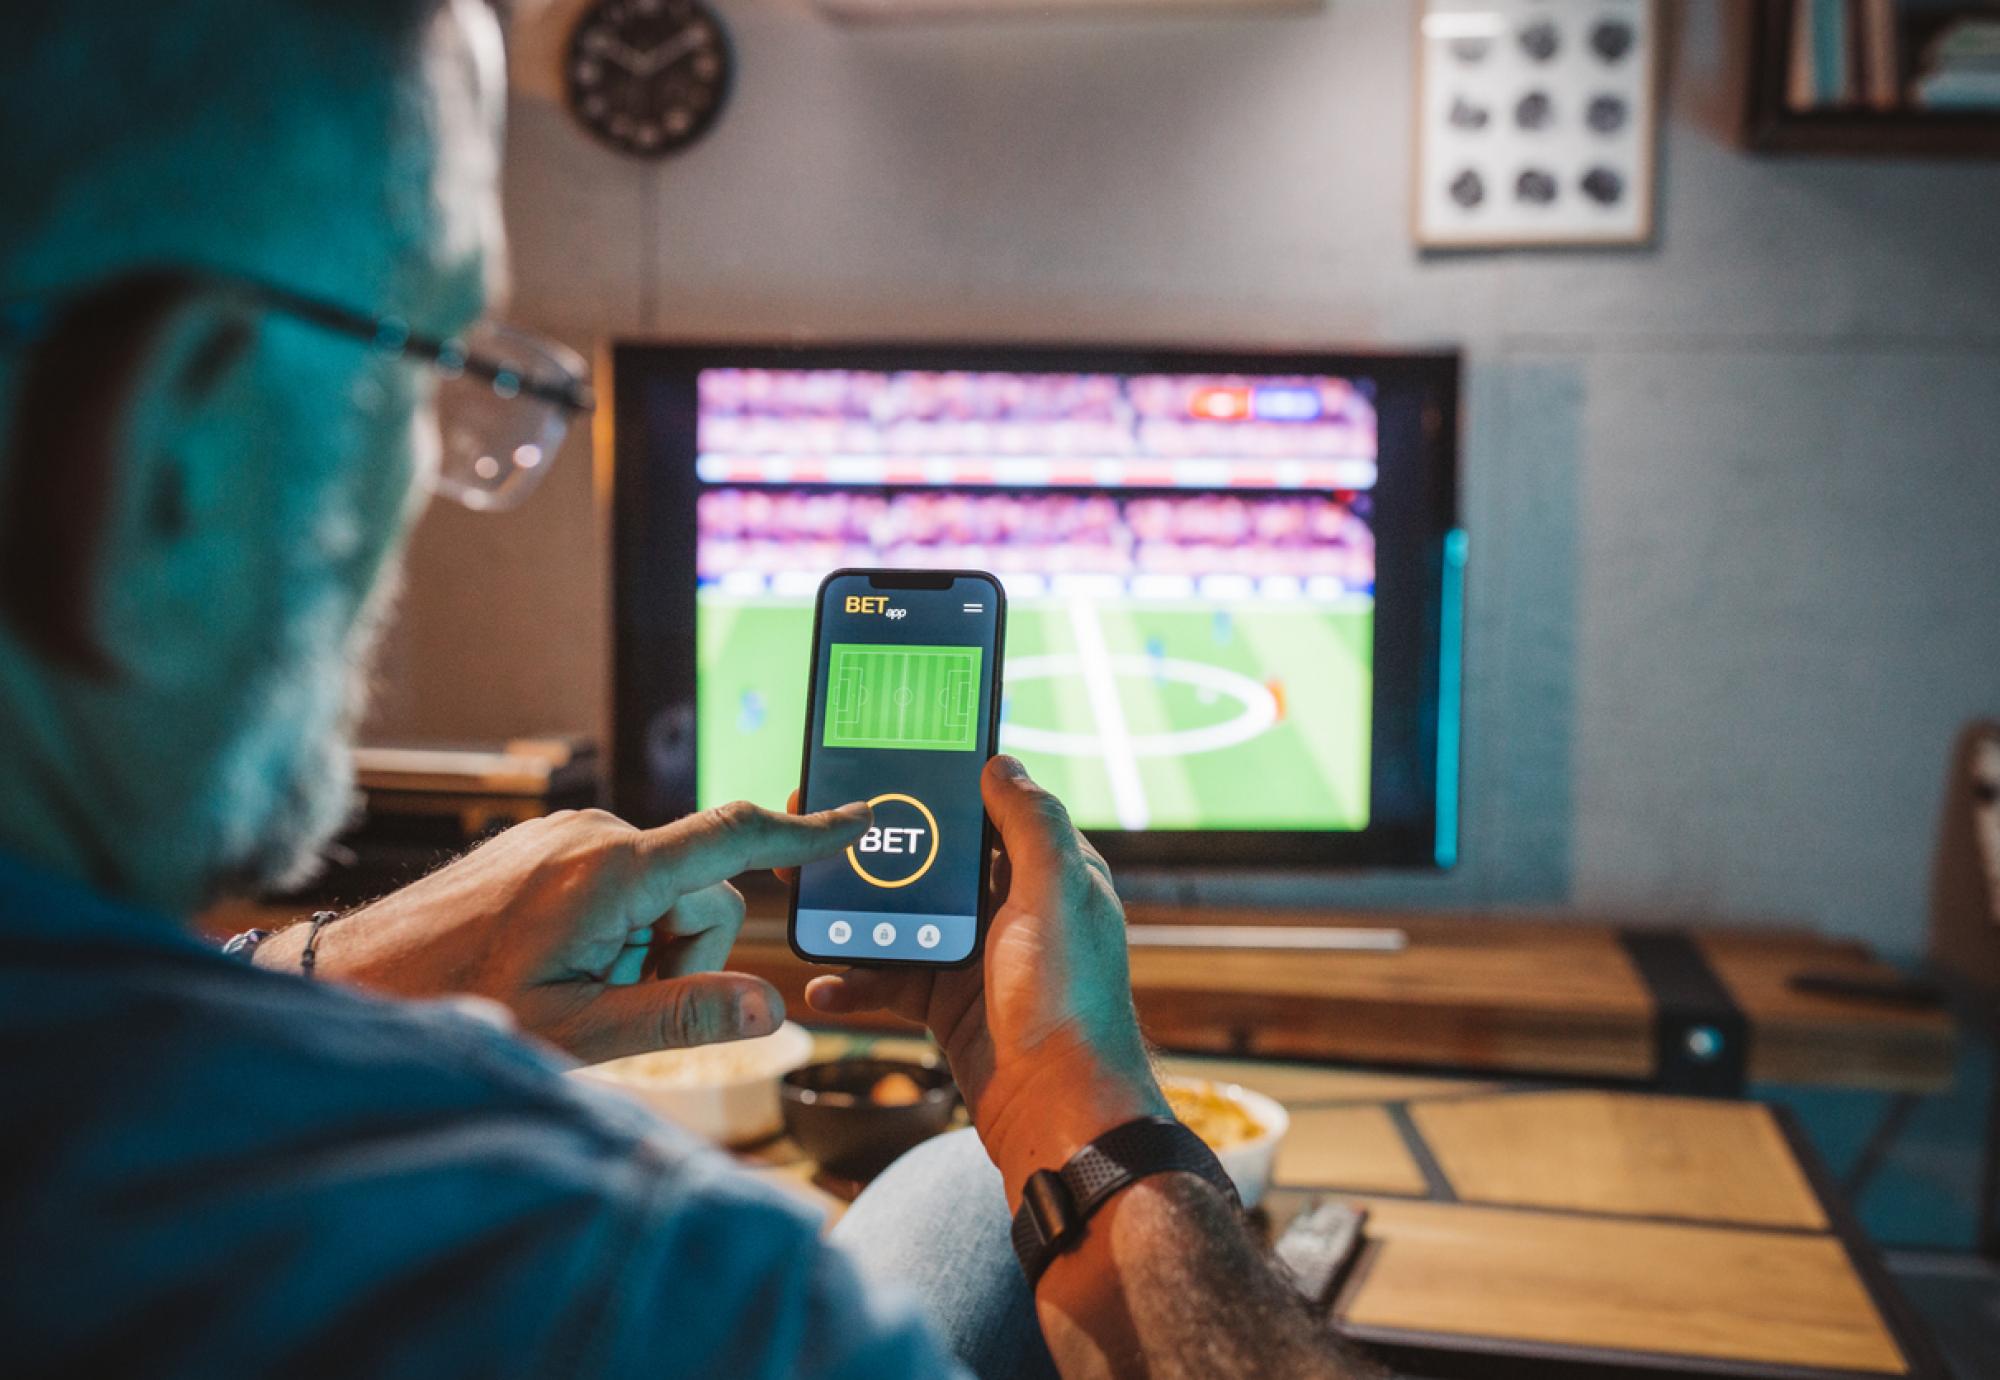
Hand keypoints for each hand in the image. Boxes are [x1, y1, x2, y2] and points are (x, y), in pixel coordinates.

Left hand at [256, 801, 870, 1062]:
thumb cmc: (462, 1007)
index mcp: (614, 871)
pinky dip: (617, 927)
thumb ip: (682, 1017)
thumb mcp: (579, 1034)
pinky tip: (560, 961)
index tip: (862, 820)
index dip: (806, 835)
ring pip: (667, 891)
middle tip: (612, 1002)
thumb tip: (770, 1008)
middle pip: (706, 892)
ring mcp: (572, 831)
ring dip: (646, 946)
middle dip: (685, 954)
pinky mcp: (554, 840)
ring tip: (575, 985)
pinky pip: (626, 880)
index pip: (736, 839)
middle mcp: (598, 833)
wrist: (360, 975)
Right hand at [798, 758, 1165, 1202]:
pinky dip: (857, 981)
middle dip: (878, 850)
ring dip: (855, 914)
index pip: (991, 812)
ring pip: (905, 919)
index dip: (940, 788)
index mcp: (1050, 874)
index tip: (883, 768)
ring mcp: (982, 959)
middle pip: (936, 863)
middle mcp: (1018, 910)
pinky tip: (824, 986)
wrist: (1059, 1115)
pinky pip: (893, 980)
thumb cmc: (1067, 1002)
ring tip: (802, 900)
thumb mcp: (1056, 893)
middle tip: (815, 831)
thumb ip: (1031, 824)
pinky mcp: (952, 1005)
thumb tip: (1001, 763)